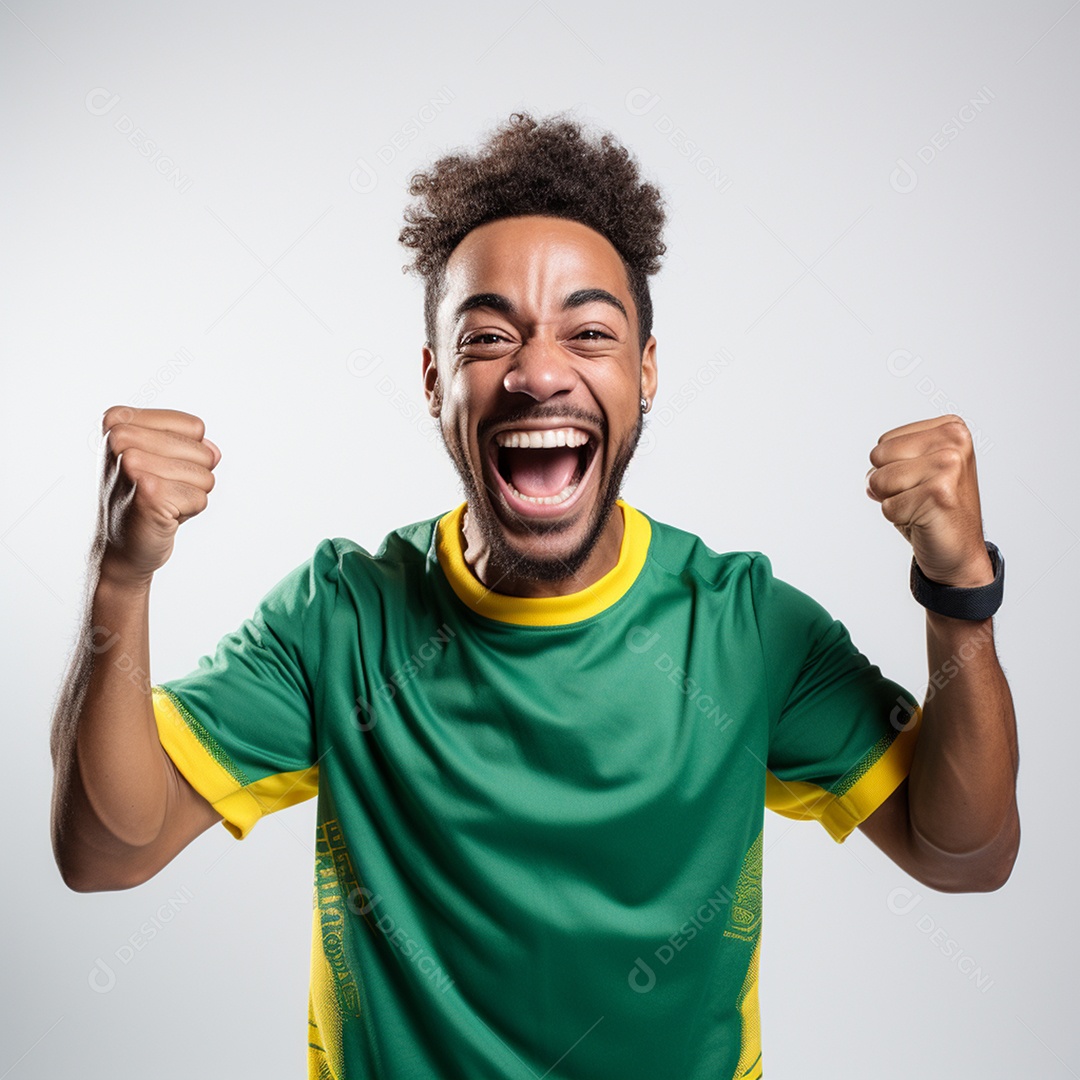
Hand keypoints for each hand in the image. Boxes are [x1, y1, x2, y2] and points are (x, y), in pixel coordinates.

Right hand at [97, 406, 220, 587]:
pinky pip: (200, 498)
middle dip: (192, 476)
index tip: (158, 468)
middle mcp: (119, 437)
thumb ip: (194, 446)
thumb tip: (213, 451)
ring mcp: (132, 464)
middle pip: (203, 451)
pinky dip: (188, 512)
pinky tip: (161, 515)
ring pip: (205, 476)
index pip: (195, 427)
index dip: (188, 453)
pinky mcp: (148, 492)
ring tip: (160, 501)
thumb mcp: (166, 459)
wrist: (122, 546)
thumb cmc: (143, 497)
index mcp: (119, 420)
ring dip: (190, 495)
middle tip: (160, 490)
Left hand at [865, 414, 993, 587]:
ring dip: (892, 500)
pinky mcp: (939, 493)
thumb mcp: (914, 470)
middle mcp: (954, 440)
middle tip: (918, 495)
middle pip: (878, 456)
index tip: (921, 480)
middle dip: (888, 482)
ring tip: (920, 506)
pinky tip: (924, 519)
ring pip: (879, 480)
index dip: (891, 467)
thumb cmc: (934, 509)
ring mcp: (949, 465)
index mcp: (951, 428)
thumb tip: (870, 480)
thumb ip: (889, 459)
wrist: (960, 552)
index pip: (884, 442)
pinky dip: (898, 518)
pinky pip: (887, 505)